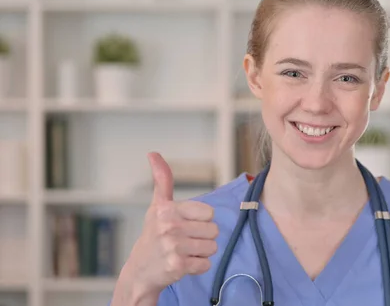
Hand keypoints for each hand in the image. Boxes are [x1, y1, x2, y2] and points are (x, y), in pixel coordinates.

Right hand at [120, 152, 218, 295]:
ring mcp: (173, 247)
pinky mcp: (178, 266)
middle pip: (213, 230)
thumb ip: (162, 180)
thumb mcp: (157, 206)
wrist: (139, 272)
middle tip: (184, 241)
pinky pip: (206, 264)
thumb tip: (153, 153)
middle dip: (202, 237)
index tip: (185, 225)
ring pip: (212, 247)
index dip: (201, 221)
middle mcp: (170, 226)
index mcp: (167, 209)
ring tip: (184, 252)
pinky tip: (183, 264)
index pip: (209, 213)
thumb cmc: (153, 235)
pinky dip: (198, 267)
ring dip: (201, 252)